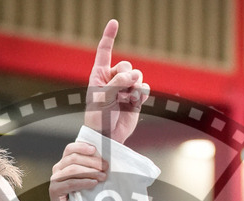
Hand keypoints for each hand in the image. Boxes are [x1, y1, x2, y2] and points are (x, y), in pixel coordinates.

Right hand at [49, 141, 108, 200]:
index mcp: (64, 163)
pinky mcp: (54, 190)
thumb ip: (91, 168)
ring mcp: (55, 179)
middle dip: (92, 161)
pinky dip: (84, 182)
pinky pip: (71, 183)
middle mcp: (58, 169)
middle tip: (106, 167)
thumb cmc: (81, 196)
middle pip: (73, 158)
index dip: (82, 147)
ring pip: (73, 169)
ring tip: (103, 177)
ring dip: (90, 172)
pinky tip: (94, 183)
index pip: (70, 149)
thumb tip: (106, 161)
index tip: (95, 150)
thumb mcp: (86, 179)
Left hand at [84, 19, 149, 144]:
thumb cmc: (98, 117)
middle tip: (120, 91)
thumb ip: (117, 83)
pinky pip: (144, 87)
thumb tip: (134, 75)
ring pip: (137, 76)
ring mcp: (125, 88)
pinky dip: (141, 92)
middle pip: (126, 65)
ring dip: (133, 87)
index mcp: (99, 75)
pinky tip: (135, 101)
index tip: (114, 22)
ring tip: (125, 99)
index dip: (109, 36)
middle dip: (125, 76)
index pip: (105, 51)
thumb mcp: (102, 98)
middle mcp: (112, 79)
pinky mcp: (136, 98)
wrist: (108, 136)